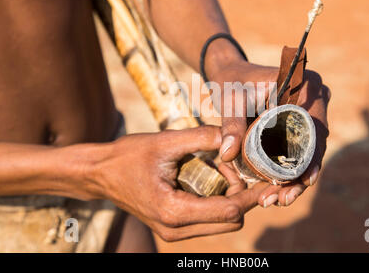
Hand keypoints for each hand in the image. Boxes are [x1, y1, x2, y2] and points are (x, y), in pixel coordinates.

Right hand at [92, 126, 266, 240]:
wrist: (100, 174)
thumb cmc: (127, 157)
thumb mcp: (164, 142)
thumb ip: (202, 138)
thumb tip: (234, 136)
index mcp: (175, 212)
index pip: (230, 210)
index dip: (252, 194)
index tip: (268, 178)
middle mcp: (177, 230)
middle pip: (232, 219)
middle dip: (241, 194)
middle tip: (234, 165)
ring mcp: (176, 232)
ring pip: (223, 221)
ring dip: (230, 197)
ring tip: (219, 168)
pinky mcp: (175, 228)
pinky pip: (210, 219)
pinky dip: (218, 200)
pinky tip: (210, 176)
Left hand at [209, 59, 329, 207]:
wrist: (230, 75)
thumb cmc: (232, 82)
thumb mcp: (231, 100)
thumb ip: (231, 124)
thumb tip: (228, 154)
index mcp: (306, 85)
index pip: (315, 127)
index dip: (311, 158)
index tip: (301, 182)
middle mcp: (314, 99)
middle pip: (314, 145)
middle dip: (300, 176)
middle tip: (282, 200)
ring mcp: (308, 113)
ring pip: (307, 152)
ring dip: (293, 179)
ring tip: (274, 201)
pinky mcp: (296, 125)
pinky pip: (297, 151)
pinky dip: (286, 171)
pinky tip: (274, 193)